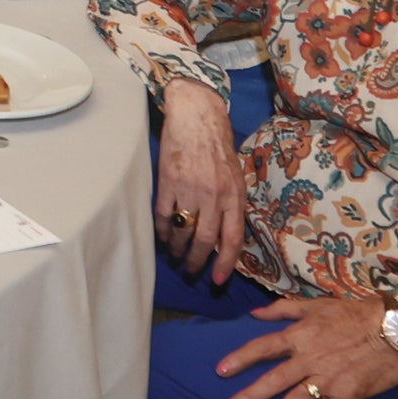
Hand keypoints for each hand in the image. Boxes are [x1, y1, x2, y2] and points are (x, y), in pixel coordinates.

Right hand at [155, 80, 245, 283]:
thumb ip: (233, 205)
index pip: (232, 238)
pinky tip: (162, 237)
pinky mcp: (168, 182)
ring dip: (177, 249)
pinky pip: (163, 215)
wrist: (196, 117)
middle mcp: (214, 195)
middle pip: (205, 240)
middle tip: (190, 271)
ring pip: (182, 231)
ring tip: (174, 256)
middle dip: (196, 262)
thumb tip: (227, 236)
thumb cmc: (218, 148)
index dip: (225, 263)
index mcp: (234, 195)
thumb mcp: (236, 177)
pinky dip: (161, 231)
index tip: (217, 280)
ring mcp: (189, 189)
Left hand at [215, 296, 397, 398]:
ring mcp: (330, 380)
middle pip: (274, 380)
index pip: (262, 347)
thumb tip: (255, 313)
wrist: (397, 328)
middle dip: (250, 396)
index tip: (221, 370)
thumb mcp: (317, 304)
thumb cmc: (355, 313)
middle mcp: (311, 359)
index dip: (240, 359)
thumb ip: (284, 309)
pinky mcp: (349, 395)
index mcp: (301, 335)